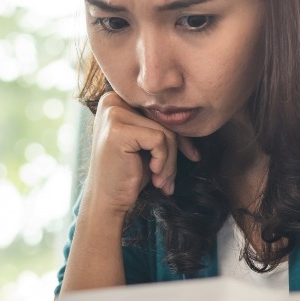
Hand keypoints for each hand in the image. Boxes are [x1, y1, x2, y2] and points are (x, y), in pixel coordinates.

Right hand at [83, 92, 199, 215]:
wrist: (107, 201)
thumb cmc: (128, 172)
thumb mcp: (147, 144)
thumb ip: (161, 125)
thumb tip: (192, 115)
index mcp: (117, 99)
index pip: (159, 111)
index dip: (178, 135)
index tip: (191, 155)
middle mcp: (112, 101)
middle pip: (163, 119)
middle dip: (175, 151)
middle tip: (169, 178)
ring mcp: (113, 114)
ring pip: (165, 131)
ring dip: (170, 161)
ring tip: (161, 180)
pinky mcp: (118, 130)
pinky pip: (160, 140)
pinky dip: (162, 161)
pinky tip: (152, 174)